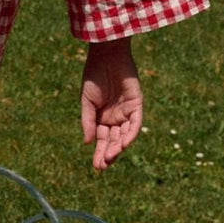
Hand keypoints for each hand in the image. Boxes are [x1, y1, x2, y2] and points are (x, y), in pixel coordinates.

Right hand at [80, 37, 142, 170]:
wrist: (106, 56)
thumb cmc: (94, 76)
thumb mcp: (87, 102)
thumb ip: (87, 121)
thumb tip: (87, 142)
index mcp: (101, 118)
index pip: (102, 140)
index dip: (99, 152)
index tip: (96, 166)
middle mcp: (115, 118)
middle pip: (113, 141)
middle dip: (108, 154)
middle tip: (102, 166)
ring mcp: (126, 112)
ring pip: (125, 135)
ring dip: (119, 147)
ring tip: (110, 157)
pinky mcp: (136, 104)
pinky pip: (135, 123)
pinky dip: (130, 134)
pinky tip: (123, 144)